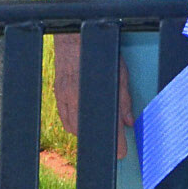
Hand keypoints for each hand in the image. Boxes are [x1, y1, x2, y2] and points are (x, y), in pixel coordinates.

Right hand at [51, 33, 133, 160]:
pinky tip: (81, 124)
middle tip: (113, 143)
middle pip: (91, 130)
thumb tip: (129, 121)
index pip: (110, 125)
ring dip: (87, 133)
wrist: (75, 36)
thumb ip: (124, 99)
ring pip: (75, 128)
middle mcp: (80, 98)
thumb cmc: (99, 51)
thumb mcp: (120, 72)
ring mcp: (66, 97)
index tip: (121, 152)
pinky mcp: (58, 94)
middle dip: (102, 139)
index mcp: (99, 93)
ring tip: (98, 133)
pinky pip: (65, 119)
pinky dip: (73, 125)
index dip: (117, 142)